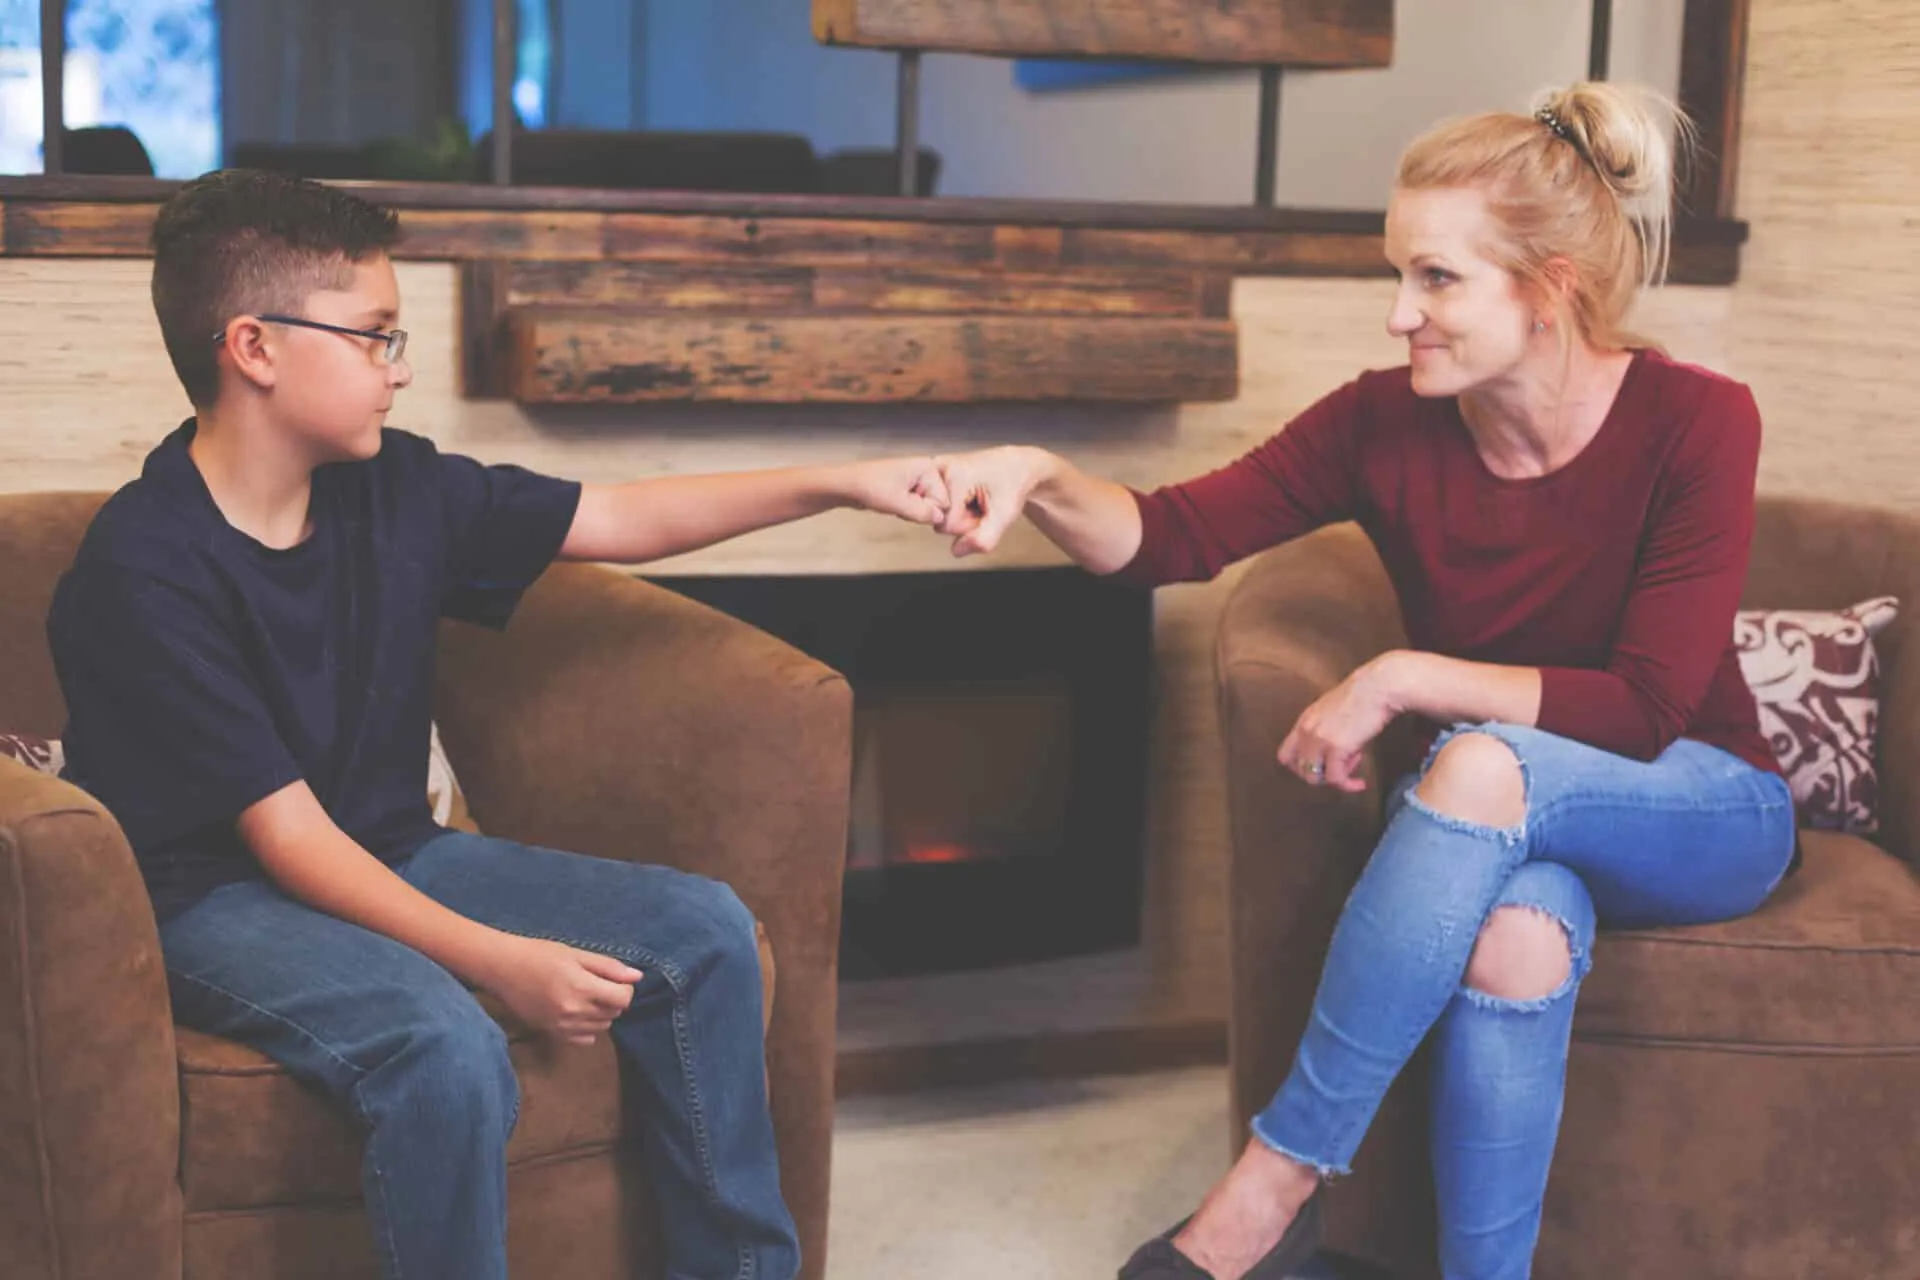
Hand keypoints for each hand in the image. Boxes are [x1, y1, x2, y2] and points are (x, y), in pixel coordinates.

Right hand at [477, 934, 642, 1046]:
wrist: (504, 969)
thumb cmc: (540, 955)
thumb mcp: (577, 954)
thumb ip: (608, 967)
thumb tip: (637, 977)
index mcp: (582, 988)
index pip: (623, 998)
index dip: (624, 987)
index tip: (613, 978)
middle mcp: (574, 1011)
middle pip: (615, 1013)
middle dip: (613, 998)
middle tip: (596, 983)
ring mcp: (563, 1026)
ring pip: (602, 1026)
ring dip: (602, 1012)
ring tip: (584, 994)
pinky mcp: (553, 1034)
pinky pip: (585, 1039)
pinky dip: (588, 1027)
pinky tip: (577, 1010)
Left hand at [843, 456, 950, 525]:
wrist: (847, 485)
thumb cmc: (868, 486)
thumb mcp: (897, 503)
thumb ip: (922, 512)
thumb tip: (940, 518)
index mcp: (927, 468)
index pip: (944, 501)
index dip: (929, 511)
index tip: (912, 508)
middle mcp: (926, 471)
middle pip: (937, 503)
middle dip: (921, 510)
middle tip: (902, 505)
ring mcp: (918, 479)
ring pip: (928, 507)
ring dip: (913, 511)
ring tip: (897, 503)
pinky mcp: (911, 488)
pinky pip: (918, 507)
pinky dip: (908, 510)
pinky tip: (896, 505)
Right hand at [933, 445, 1053, 556]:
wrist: (1015, 466)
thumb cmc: (1013, 485)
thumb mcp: (1005, 515)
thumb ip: (982, 538)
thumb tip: (956, 550)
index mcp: (955, 475)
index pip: (947, 525)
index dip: (969, 525)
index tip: (984, 508)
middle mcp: (939, 469)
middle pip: (940, 522)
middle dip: (963, 520)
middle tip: (980, 504)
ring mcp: (934, 471)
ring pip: (938, 516)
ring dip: (960, 515)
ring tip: (975, 499)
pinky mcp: (933, 476)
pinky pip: (936, 507)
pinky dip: (954, 508)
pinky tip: (966, 496)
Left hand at [1276, 657, 1402, 791]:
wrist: (1378, 687)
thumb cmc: (1363, 697)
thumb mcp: (1334, 712)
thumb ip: (1326, 731)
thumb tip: (1334, 755)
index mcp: (1304, 721)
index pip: (1285, 755)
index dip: (1301, 767)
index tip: (1320, 769)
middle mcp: (1306, 731)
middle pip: (1300, 769)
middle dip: (1321, 775)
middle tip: (1341, 769)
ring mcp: (1319, 739)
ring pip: (1314, 777)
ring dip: (1334, 778)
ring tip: (1353, 769)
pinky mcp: (1336, 747)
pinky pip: (1336, 778)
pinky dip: (1348, 785)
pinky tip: (1360, 783)